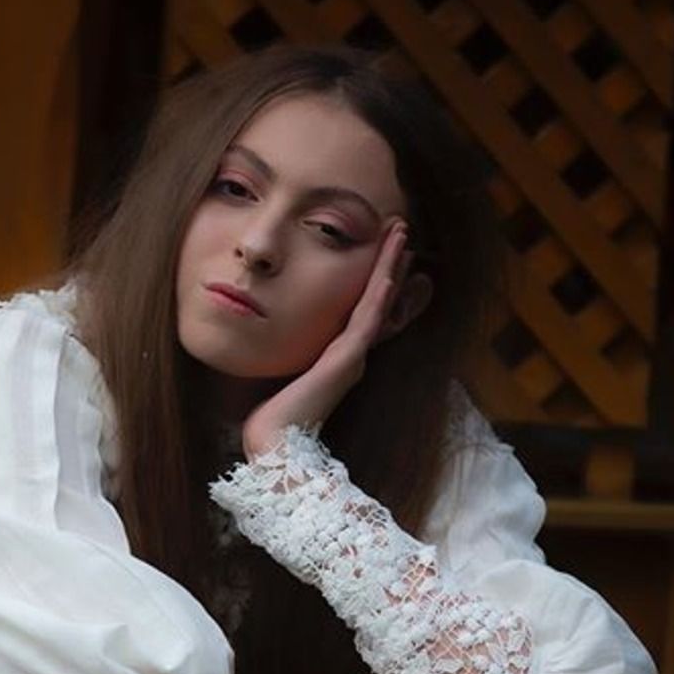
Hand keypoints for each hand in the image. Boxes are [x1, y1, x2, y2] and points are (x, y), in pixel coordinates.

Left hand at [242, 219, 413, 457]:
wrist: (274, 446)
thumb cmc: (272, 417)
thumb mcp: (281, 373)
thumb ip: (289, 356)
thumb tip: (275, 334)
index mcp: (339, 355)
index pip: (364, 304)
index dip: (376, 274)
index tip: (384, 245)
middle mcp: (351, 353)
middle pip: (378, 297)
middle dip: (390, 260)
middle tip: (401, 227)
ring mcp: (351, 356)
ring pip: (377, 302)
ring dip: (390, 266)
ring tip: (400, 234)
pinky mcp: (345, 362)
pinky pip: (366, 322)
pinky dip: (377, 296)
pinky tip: (387, 275)